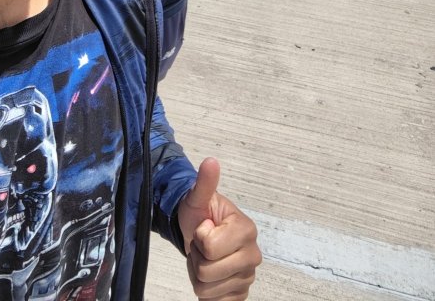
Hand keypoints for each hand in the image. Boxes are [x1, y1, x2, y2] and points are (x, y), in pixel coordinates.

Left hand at [178, 158, 261, 299]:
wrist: (199, 233)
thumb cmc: (200, 215)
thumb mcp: (197, 198)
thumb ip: (205, 182)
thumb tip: (211, 161)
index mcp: (246, 230)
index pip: (208, 246)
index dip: (198, 237)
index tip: (204, 227)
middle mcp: (253, 255)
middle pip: (207, 271)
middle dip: (197, 257)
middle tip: (202, 244)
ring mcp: (248, 277)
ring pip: (206, 289)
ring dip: (197, 273)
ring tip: (204, 256)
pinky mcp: (240, 294)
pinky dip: (206, 292)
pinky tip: (211, 274)